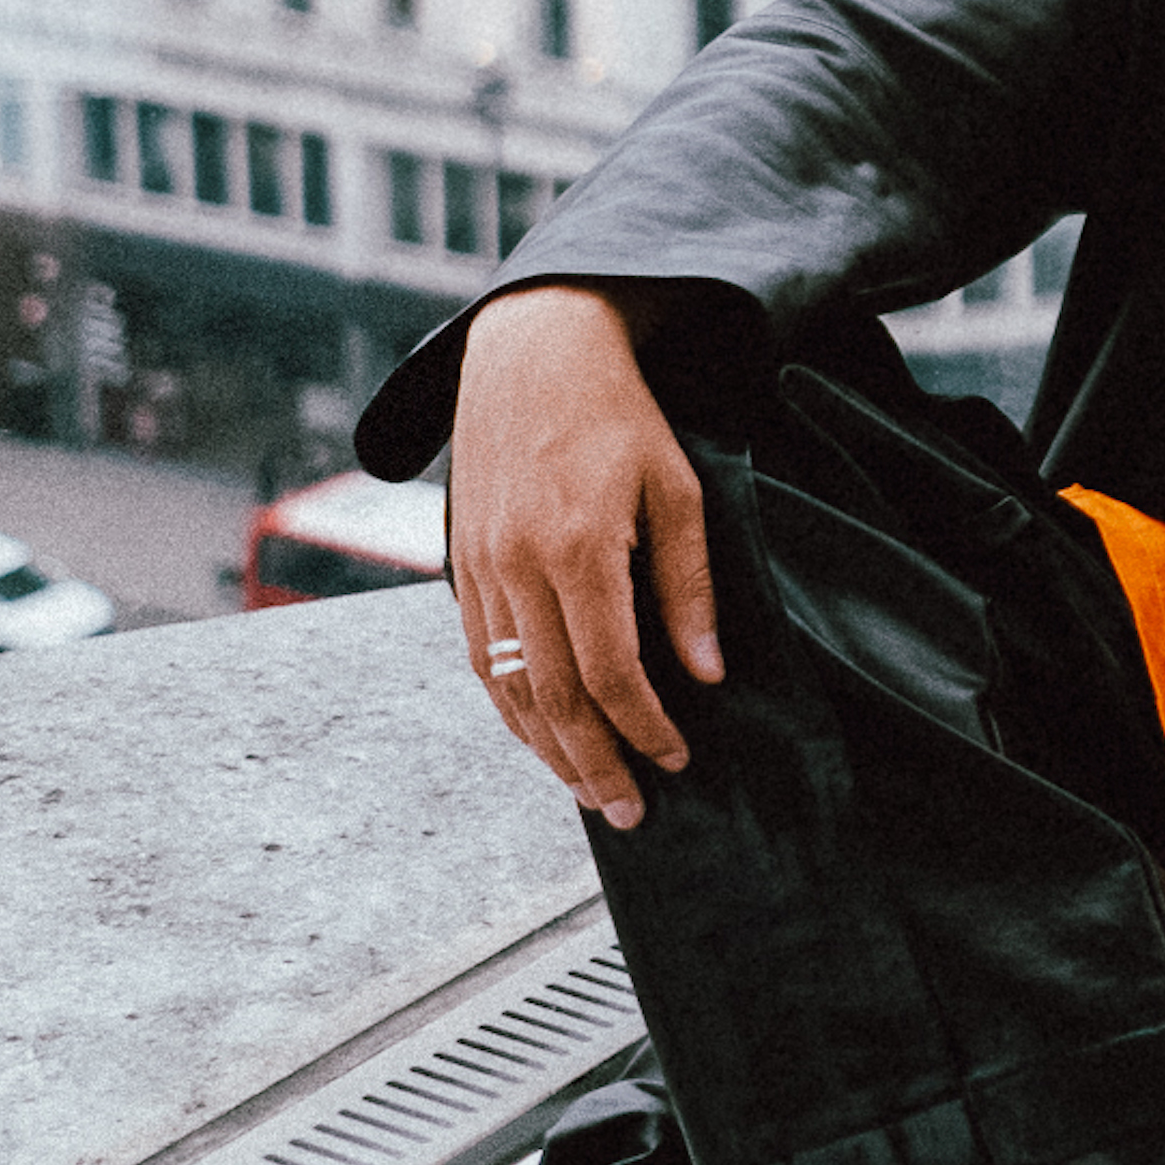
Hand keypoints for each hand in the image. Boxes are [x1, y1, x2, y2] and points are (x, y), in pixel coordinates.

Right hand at [445, 285, 719, 828]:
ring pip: (508, 688)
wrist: (532, 351)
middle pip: (554, 698)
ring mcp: (479, 567)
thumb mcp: (679, 490)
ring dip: (547, 750)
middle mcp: (517, 566)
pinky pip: (482, 657)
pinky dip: (511, 707)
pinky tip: (542, 733)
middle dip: (593, 765)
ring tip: (587, 790)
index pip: (611, 673)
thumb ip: (689, 587)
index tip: (677, 763)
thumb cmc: (621, 416)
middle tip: (629, 813)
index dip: (644, 729)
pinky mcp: (459, 563)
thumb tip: (705, 676)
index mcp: (578, 549)